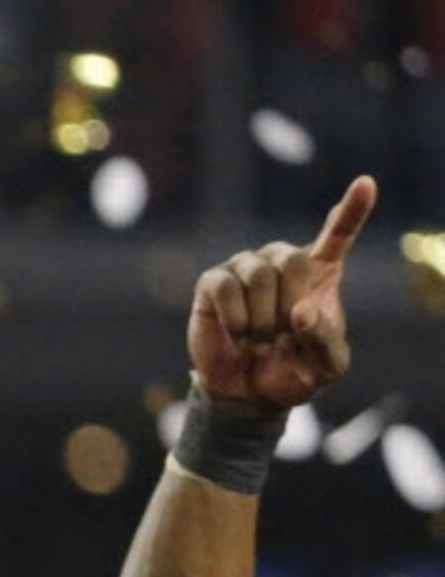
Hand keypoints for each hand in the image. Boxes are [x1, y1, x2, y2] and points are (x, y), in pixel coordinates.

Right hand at [188, 175, 374, 410]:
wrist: (246, 392)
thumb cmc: (293, 371)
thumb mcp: (325, 367)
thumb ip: (324, 340)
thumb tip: (299, 313)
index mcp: (320, 274)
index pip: (338, 234)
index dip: (352, 210)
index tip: (365, 184)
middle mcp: (281, 262)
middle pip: (292, 259)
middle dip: (289, 303)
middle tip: (283, 335)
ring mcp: (245, 268)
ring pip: (257, 275)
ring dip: (260, 319)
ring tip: (259, 341)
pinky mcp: (212, 283)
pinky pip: (224, 287)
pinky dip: (234, 319)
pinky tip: (237, 336)